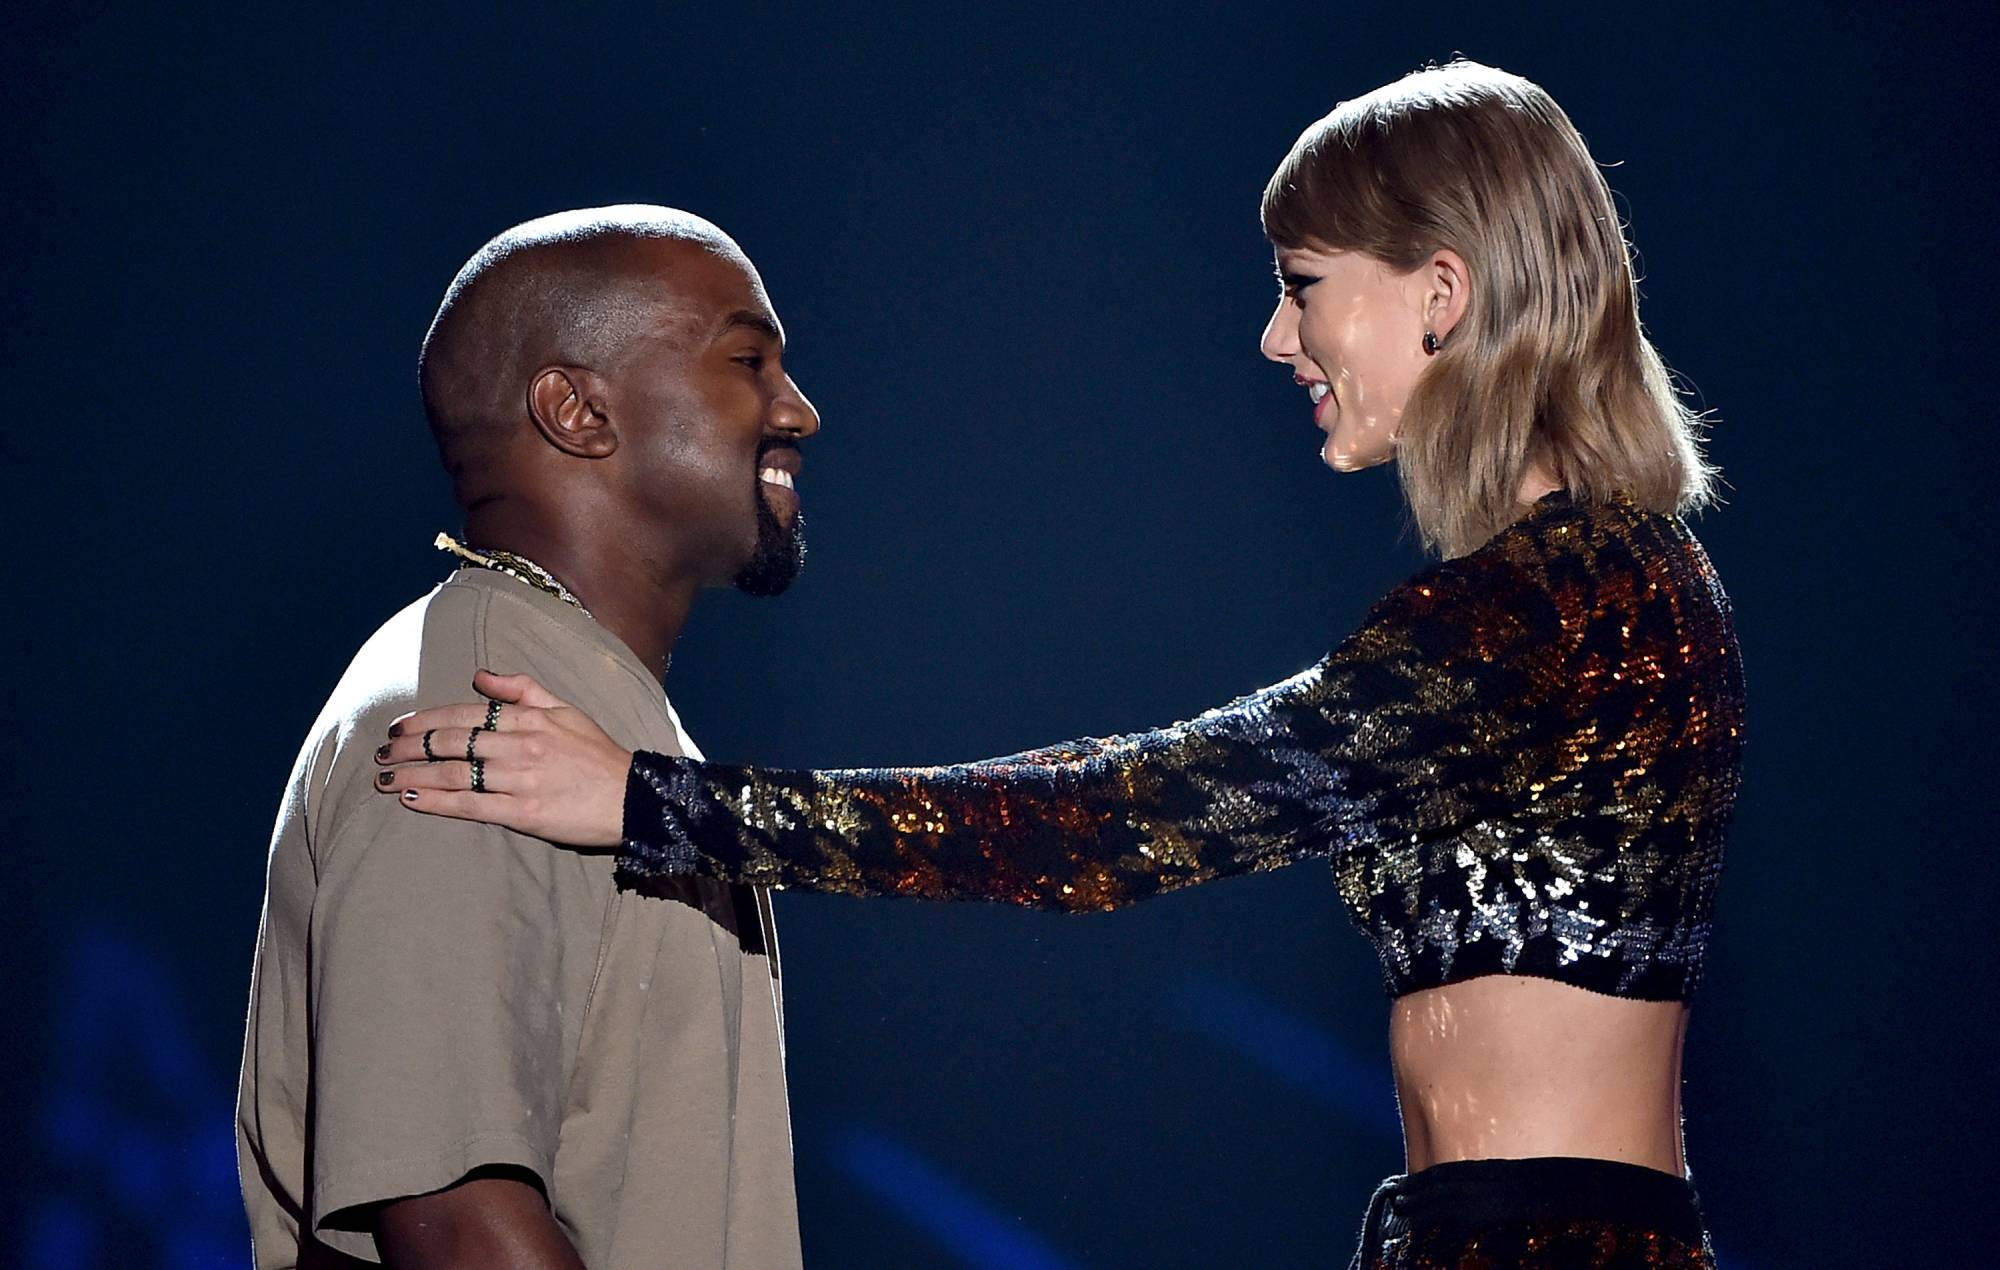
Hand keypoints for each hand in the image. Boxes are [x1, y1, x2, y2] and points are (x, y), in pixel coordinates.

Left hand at [374, 670, 631, 846]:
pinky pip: (471, 806)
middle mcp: (521, 745)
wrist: (632, 797)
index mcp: (530, 718)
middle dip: (409, 748)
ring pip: (454, 774)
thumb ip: (523, 690)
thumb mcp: (567, 709)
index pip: (465, 714)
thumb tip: (481, 675)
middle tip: (380, 753)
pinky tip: (412, 800)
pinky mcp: (524, 812)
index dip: (426, 720)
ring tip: (384, 779)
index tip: (398, 728)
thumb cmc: (598, 753)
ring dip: (413, 775)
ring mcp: (521, 779)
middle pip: (451, 742)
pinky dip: (437, 802)